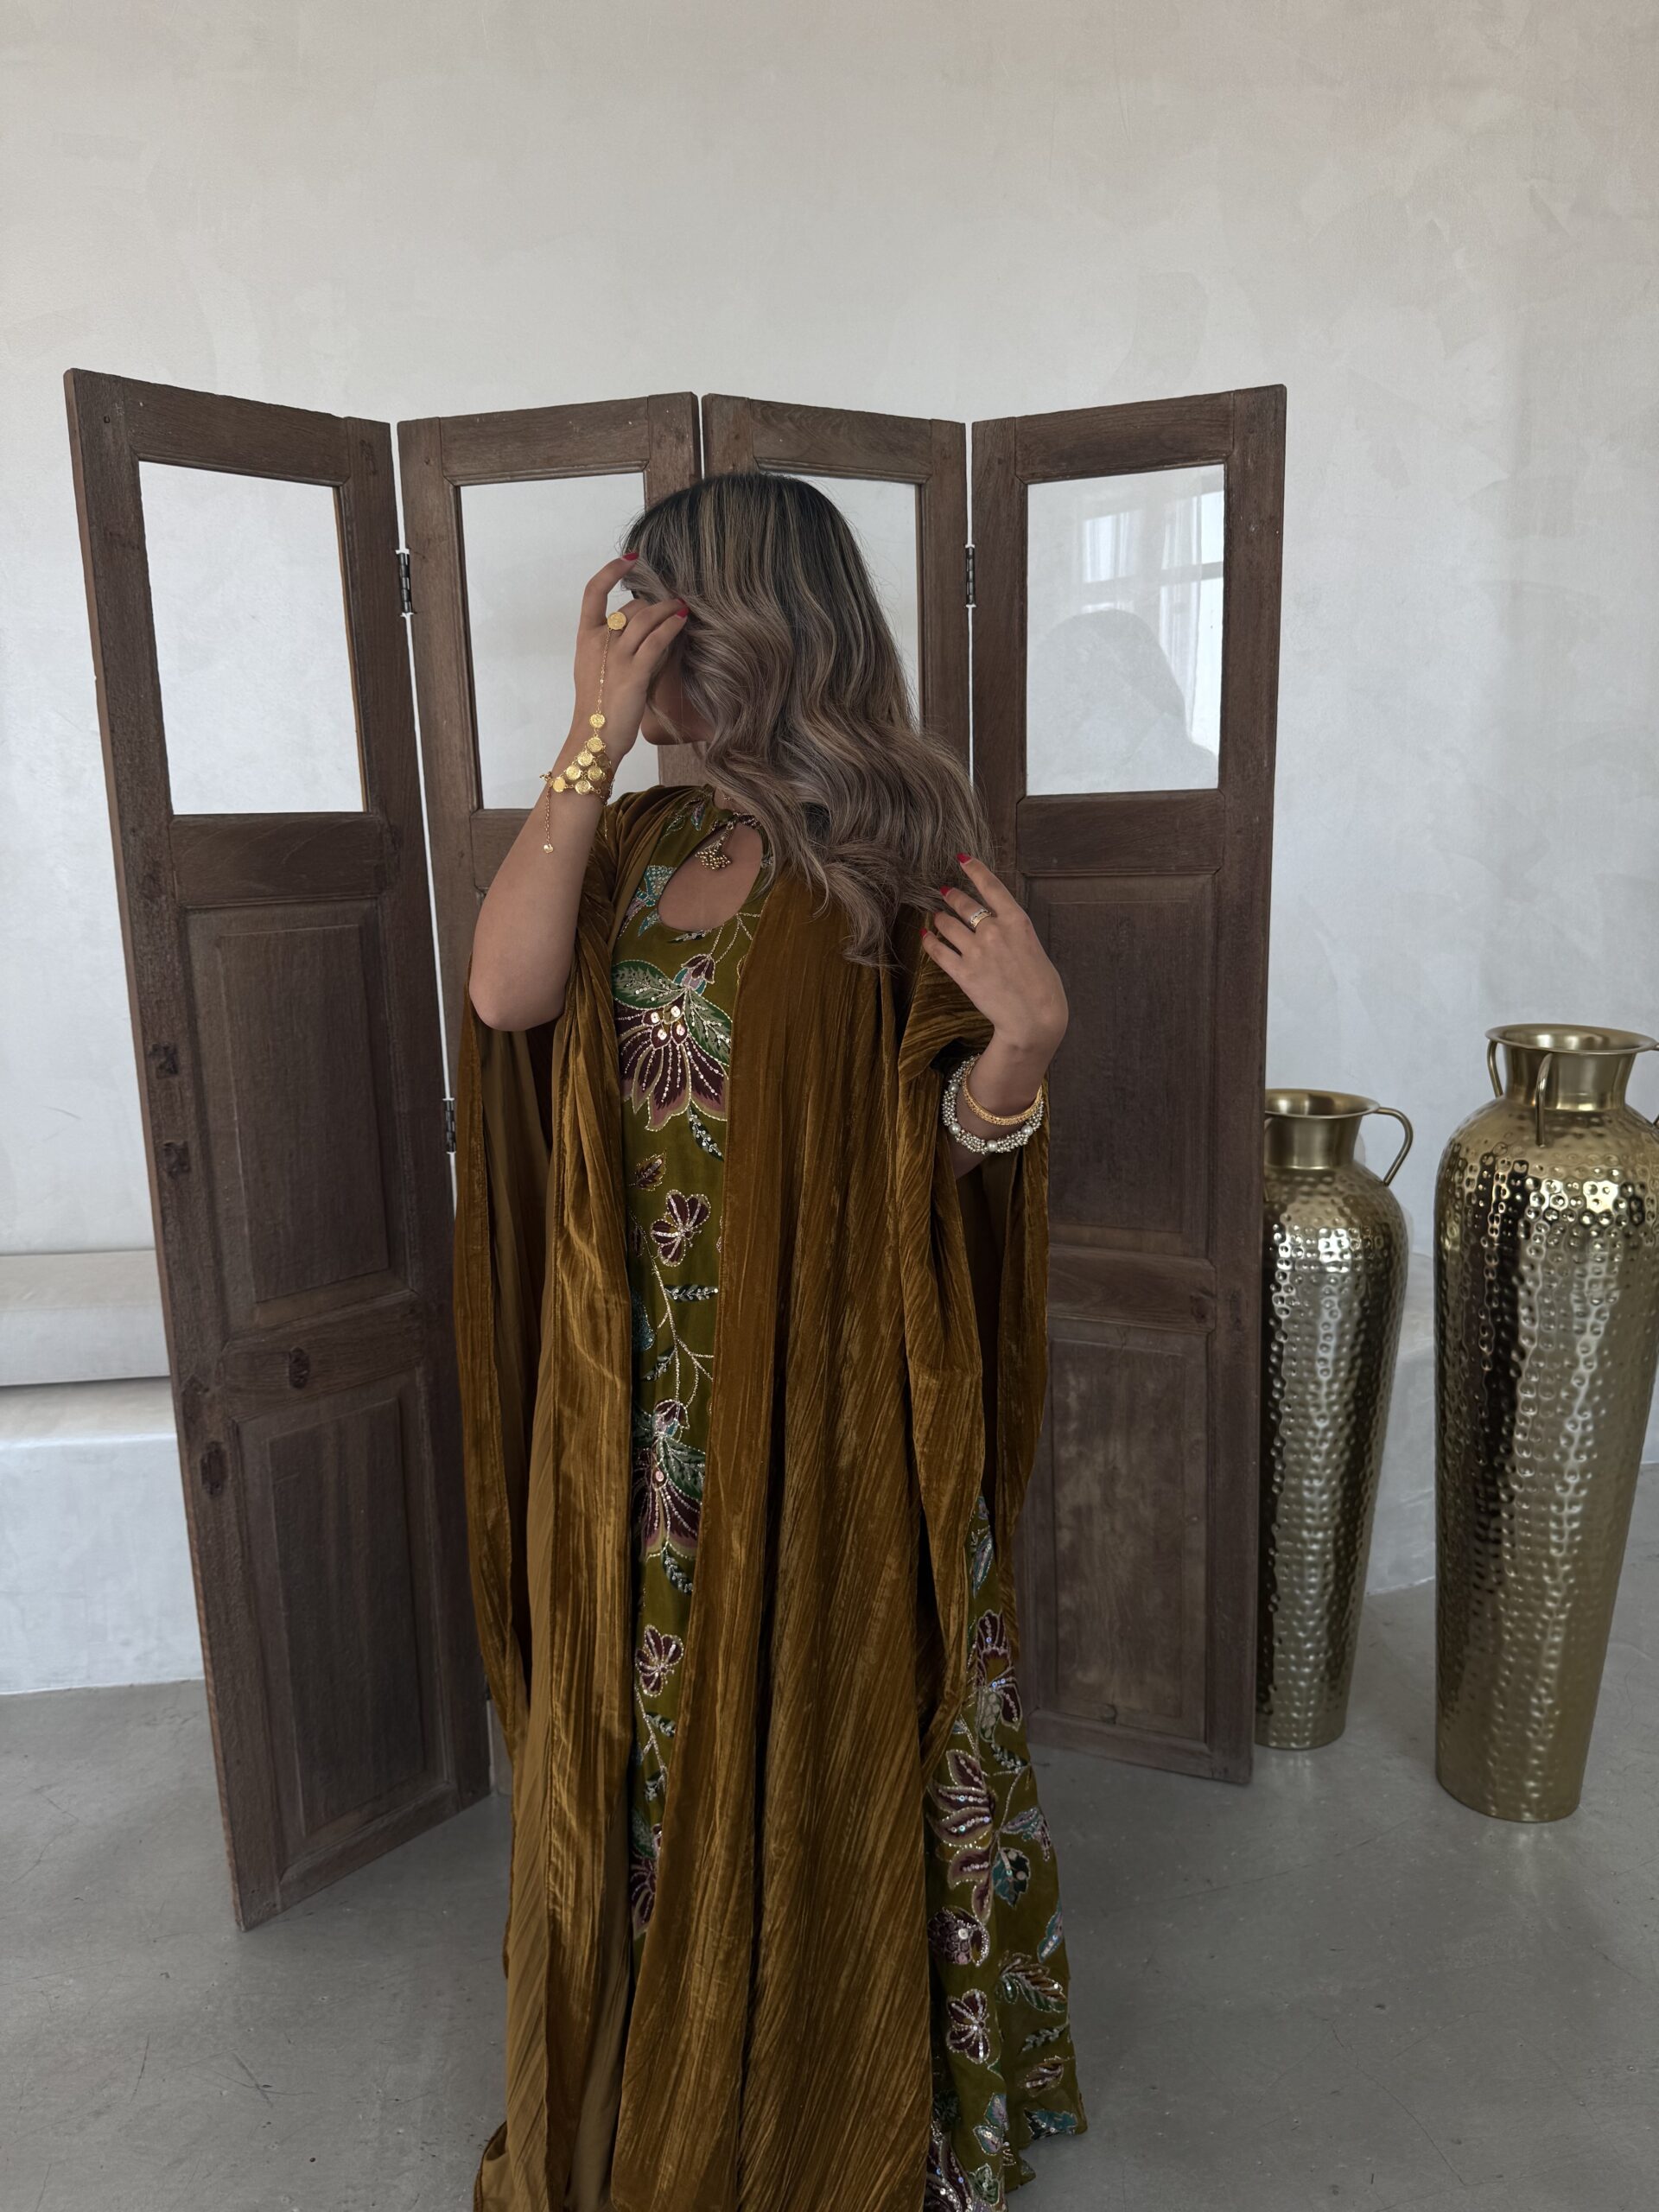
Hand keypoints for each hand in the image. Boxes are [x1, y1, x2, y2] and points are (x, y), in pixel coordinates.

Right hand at [560, 556, 687, 773]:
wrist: (593, 738)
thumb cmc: (599, 707)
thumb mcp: (598, 669)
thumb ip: (613, 647)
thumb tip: (641, 629)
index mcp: (585, 638)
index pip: (592, 591)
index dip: (611, 571)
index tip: (631, 558)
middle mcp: (598, 641)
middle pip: (630, 608)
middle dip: (654, 603)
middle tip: (673, 602)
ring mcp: (615, 656)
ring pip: (645, 618)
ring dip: (668, 609)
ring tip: (682, 607)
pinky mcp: (634, 673)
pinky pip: (657, 640)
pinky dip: (672, 626)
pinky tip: (683, 620)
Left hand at [922, 856, 1067, 1056]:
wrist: (1034, 1018)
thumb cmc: (1042, 986)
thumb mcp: (1033, 947)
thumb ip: (1012, 932)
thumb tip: (995, 926)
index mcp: (1017, 921)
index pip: (992, 886)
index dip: (975, 869)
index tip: (963, 859)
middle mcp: (994, 931)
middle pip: (964, 904)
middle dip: (952, 896)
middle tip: (945, 892)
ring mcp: (976, 951)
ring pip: (947, 925)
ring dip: (939, 918)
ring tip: (936, 917)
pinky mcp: (963, 973)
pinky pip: (938, 951)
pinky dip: (929, 941)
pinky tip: (925, 936)